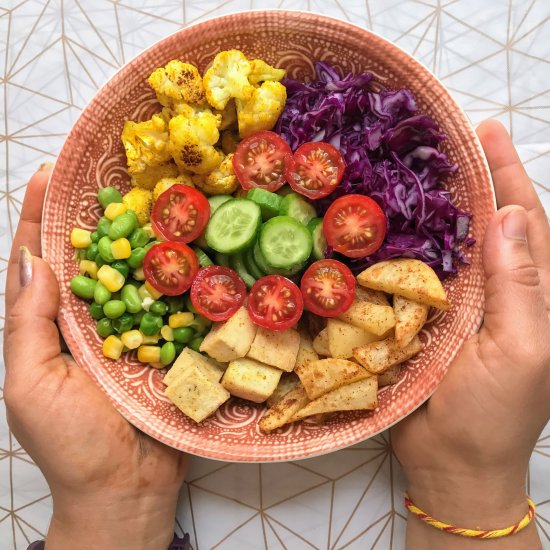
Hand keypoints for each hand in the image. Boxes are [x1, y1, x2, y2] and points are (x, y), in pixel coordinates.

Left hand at [3, 165, 187, 549]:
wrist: (127, 488)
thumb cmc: (70, 443)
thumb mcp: (31, 384)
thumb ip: (29, 323)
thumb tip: (36, 260)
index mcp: (48, 328)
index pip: (39, 263)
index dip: (39, 218)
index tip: (48, 174)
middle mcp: (89, 322)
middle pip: (89, 259)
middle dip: (93, 215)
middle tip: (105, 172)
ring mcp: (131, 331)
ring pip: (133, 276)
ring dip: (139, 238)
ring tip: (149, 197)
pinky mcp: (166, 344)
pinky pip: (170, 304)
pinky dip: (176, 276)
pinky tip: (187, 249)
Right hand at [392, 121, 549, 548]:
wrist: (451, 462)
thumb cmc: (494, 414)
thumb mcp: (521, 350)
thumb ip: (520, 286)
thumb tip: (507, 216)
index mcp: (532, 294)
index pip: (524, 220)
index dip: (508, 173)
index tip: (486, 131)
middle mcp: (498, 289)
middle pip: (490, 222)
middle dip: (476, 177)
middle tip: (449, 136)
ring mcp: (461, 302)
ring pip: (453, 244)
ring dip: (440, 205)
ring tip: (420, 167)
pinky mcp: (427, 316)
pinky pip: (419, 272)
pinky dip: (410, 244)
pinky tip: (392, 224)